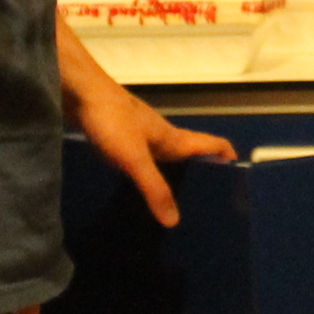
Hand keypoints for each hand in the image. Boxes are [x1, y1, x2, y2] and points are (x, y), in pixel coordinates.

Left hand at [77, 87, 236, 226]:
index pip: (212, 144)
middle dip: (198, 174)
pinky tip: (132, 188)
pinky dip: (144, 172)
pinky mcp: (119, 135)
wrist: (78, 90)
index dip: (227, 157)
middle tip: (199, 205)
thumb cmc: (112, 119)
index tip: (235, 180)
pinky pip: (140, 157)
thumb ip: (155, 189)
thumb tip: (174, 222)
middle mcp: (161, 135)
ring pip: (163, 157)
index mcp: (173, 138)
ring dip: (170, 175)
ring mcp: (139, 134)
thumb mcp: (135, 159)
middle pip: (189, 154)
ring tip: (168, 202)